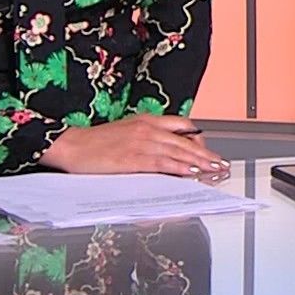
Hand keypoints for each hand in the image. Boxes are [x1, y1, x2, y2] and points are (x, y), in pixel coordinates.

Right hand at [40, 114, 227, 178]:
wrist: (73, 145)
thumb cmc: (96, 143)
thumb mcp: (127, 132)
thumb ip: (148, 138)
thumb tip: (167, 151)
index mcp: (147, 120)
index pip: (183, 126)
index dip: (199, 139)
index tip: (210, 151)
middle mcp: (148, 129)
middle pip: (186, 141)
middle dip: (207, 154)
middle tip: (221, 164)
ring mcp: (142, 143)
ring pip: (179, 152)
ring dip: (200, 163)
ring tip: (214, 171)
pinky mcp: (134, 158)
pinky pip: (163, 163)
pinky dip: (180, 168)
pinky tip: (191, 174)